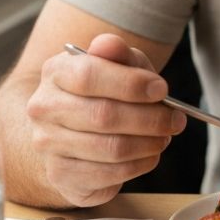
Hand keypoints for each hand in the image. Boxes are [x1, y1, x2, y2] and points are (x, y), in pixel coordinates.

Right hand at [26, 33, 186, 206]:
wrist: (76, 127)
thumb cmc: (105, 89)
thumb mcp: (118, 64)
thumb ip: (117, 52)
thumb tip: (108, 44)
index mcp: (55, 72)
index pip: (88, 75)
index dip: (131, 84)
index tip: (162, 89)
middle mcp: (43, 108)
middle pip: (103, 115)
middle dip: (150, 118)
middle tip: (176, 119)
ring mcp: (48, 145)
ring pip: (110, 148)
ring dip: (149, 144)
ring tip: (165, 136)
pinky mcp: (61, 175)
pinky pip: (109, 175)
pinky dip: (139, 165)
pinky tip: (149, 154)